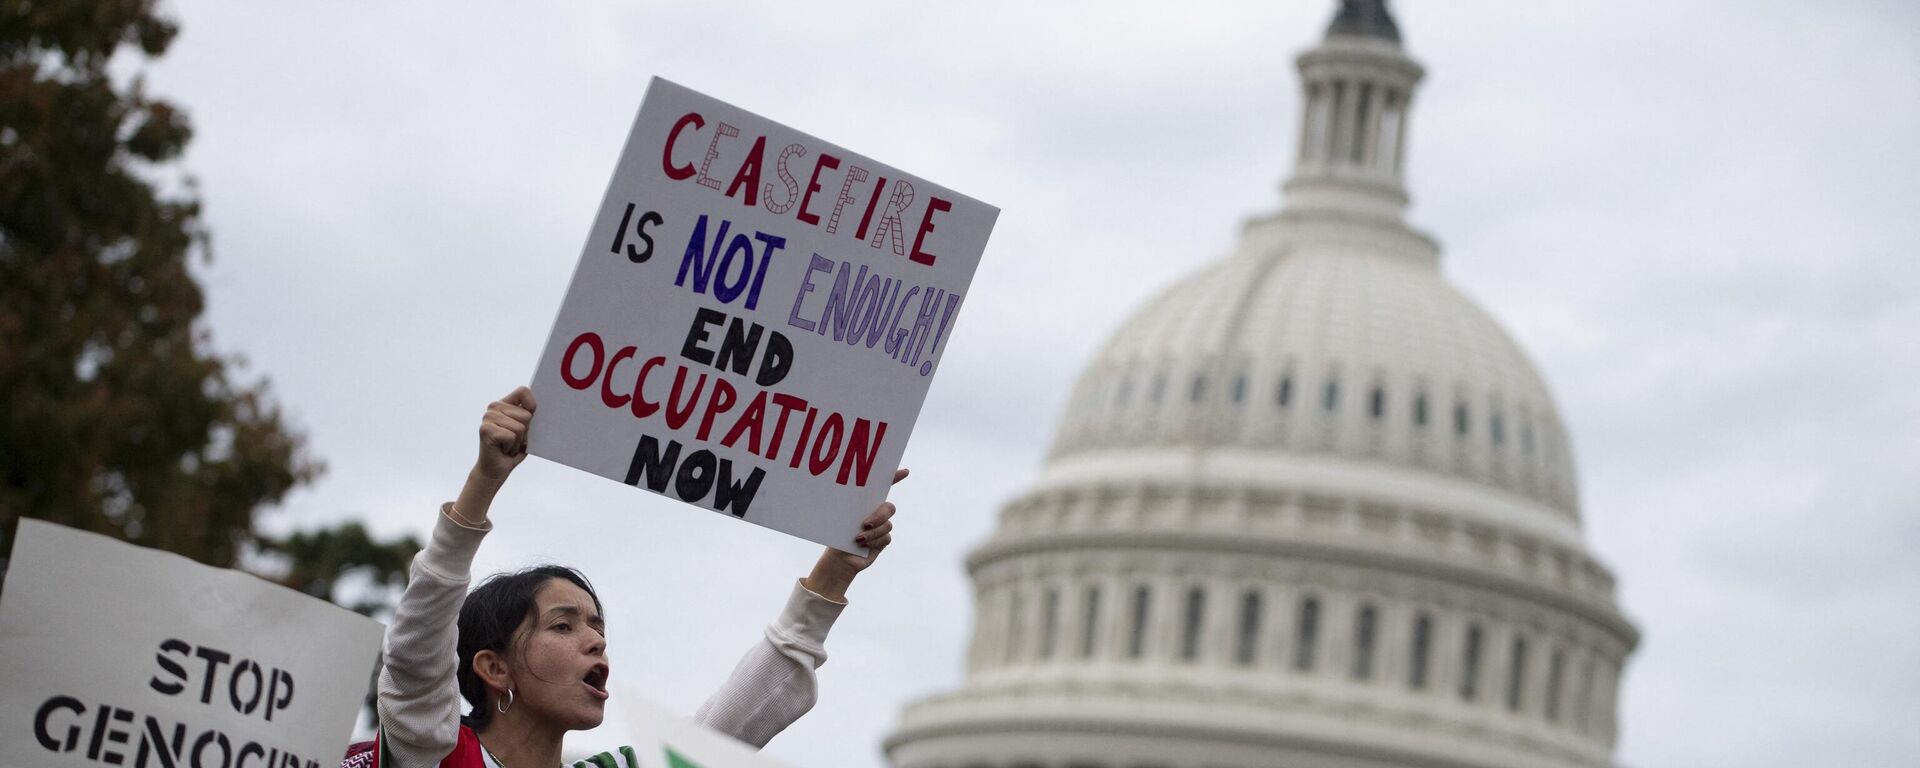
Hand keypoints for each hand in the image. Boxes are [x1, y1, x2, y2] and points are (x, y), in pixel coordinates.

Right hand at [475, 386, 536, 482]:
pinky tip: (502, 450)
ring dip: (518, 442)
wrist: (496, 469)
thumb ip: (529, 416)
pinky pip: (511, 436)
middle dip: (525, 433)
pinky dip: (511, 447)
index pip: (523, 391)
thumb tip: (539, 409)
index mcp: (504, 403)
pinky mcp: (486, 430)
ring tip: (508, 445)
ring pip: (520, 427)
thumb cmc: (512, 448)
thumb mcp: (525, 430)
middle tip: (513, 440)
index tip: (530, 419)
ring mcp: (488, 418)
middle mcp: (494, 407)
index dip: (532, 406)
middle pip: (526, 415)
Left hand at [802, 468, 907, 600]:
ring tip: (858, 538)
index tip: (905, 472)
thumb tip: (850, 502)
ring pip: (887, 525)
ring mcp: (881, 527)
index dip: (895, 478)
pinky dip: (874, 541)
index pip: (883, 487)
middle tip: (865, 523)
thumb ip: (849, 510)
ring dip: (872, 532)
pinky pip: (885, 537)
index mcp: (865, 503)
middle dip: (879, 515)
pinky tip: (863, 545)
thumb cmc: (837, 534)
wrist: (839, 557)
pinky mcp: (883, 540)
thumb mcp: (841, 519)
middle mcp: (876, 513)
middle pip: (889, 507)